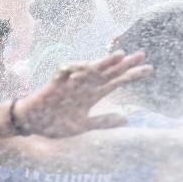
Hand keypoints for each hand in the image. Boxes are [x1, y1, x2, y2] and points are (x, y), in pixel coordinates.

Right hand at [17, 51, 149, 137]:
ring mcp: (70, 84)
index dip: (131, 76)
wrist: (32, 123)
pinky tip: (87, 67)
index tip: (150, 69)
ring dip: (104, 62)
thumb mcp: (83, 126)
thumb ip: (103, 121)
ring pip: (91, 69)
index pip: (116, 82)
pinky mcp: (56, 83)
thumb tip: (127, 119)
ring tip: (120, 56)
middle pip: (108, 72)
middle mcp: (84, 86)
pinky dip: (75, 68)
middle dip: (124, 64)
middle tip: (142, 55)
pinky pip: (66, 72)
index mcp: (92, 96)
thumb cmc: (55, 124)